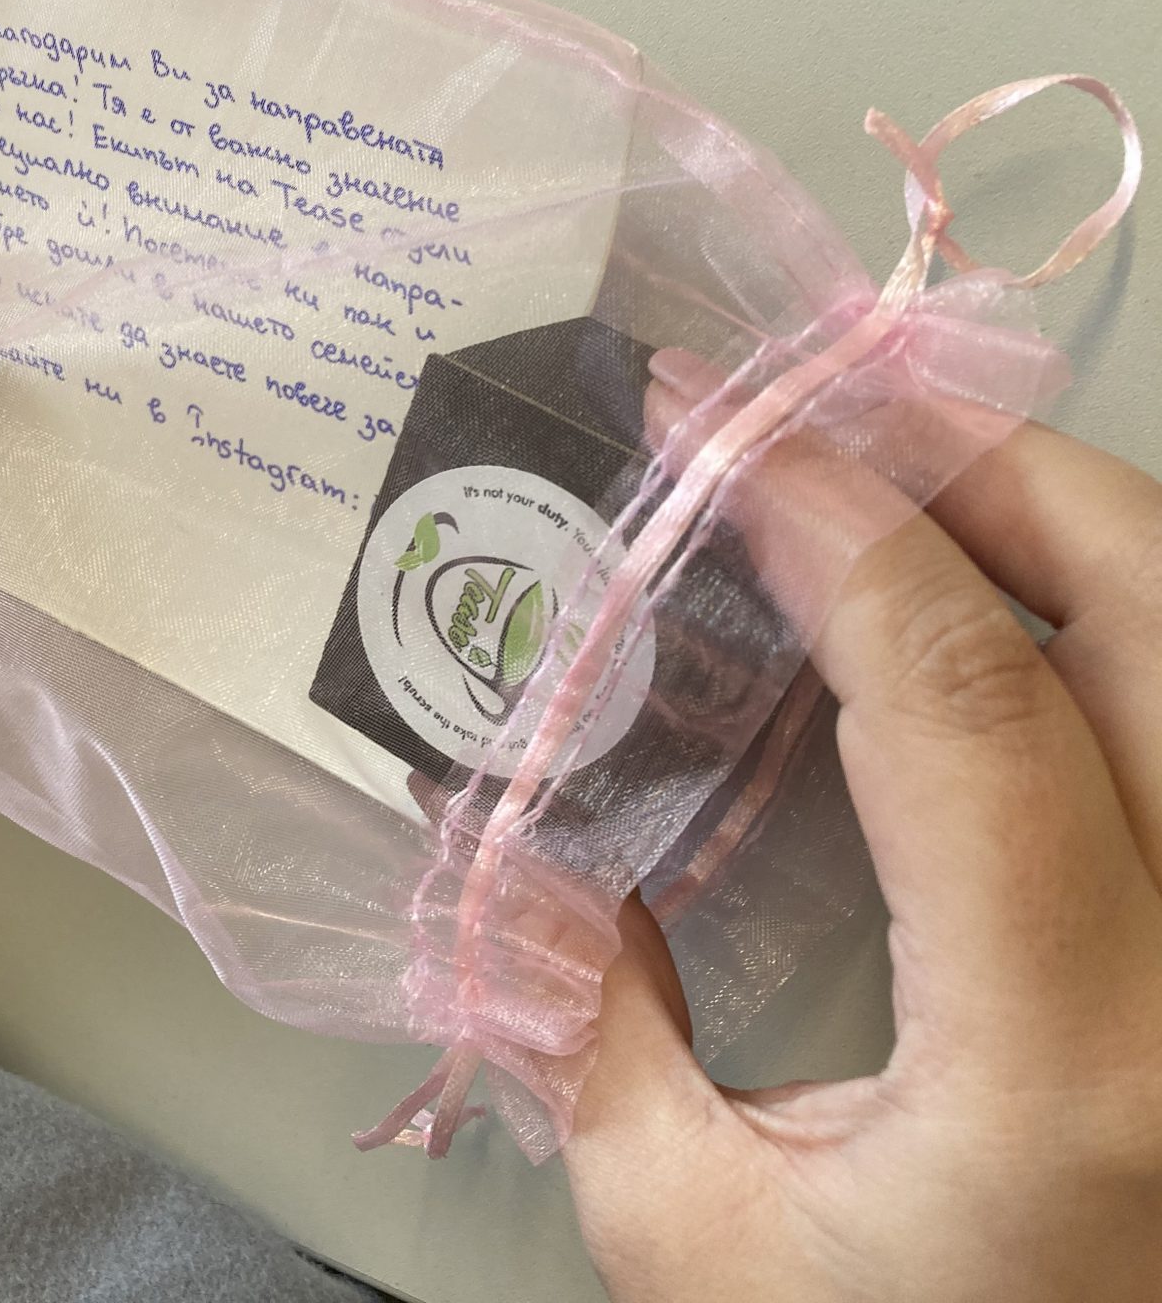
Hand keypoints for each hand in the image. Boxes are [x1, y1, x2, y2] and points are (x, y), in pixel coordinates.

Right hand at [563, 356, 1161, 1299]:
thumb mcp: (690, 1239)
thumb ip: (590, 1023)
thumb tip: (531, 828)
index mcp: (1068, 1066)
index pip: (975, 704)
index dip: (843, 526)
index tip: (722, 432)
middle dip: (991, 464)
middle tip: (823, 414)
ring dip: (1065, 527)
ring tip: (901, 487)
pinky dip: (1105, 631)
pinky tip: (998, 623)